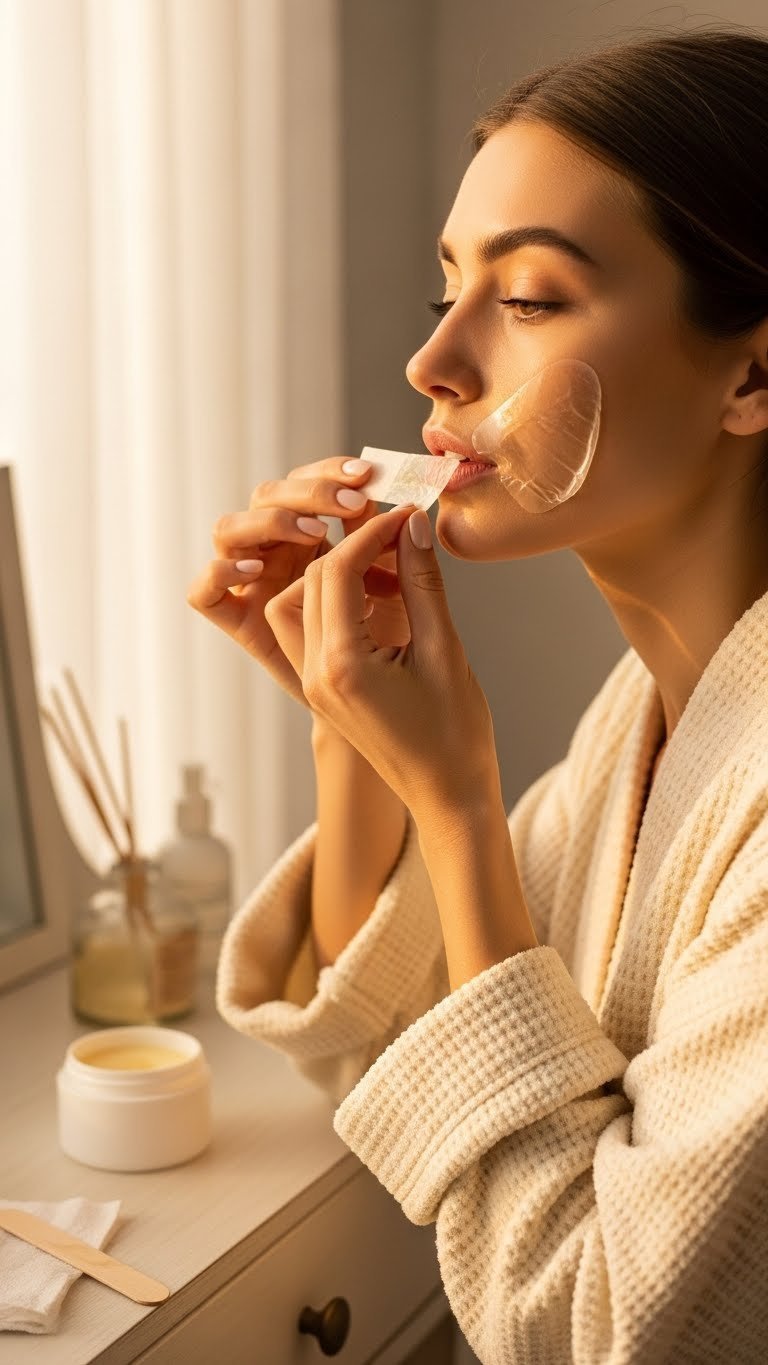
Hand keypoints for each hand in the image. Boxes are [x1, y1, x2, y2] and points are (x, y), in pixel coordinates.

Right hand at [185, 457, 411, 709]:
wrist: (414, 753)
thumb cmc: (434, 695)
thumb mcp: (425, 624)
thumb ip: (412, 574)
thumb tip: (412, 514)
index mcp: (336, 557)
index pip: (322, 503)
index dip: (348, 494)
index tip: (388, 498)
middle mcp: (288, 569)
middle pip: (268, 501)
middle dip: (308, 491)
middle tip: (355, 501)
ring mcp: (261, 598)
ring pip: (230, 534)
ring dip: (266, 521)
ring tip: (311, 530)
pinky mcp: (245, 632)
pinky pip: (207, 596)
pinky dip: (220, 573)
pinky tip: (256, 568)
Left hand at [264, 503, 498, 816]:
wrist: (447, 795)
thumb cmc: (454, 734)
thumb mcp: (444, 650)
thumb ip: (422, 584)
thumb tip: (413, 525)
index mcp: (341, 666)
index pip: (335, 572)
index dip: (370, 534)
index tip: (406, 515)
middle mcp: (314, 674)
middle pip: (309, 581)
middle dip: (351, 549)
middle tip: (401, 534)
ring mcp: (313, 684)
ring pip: (300, 603)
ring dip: (338, 576)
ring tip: (389, 571)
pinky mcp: (322, 690)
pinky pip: (314, 629)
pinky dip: (339, 603)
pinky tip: (383, 600)